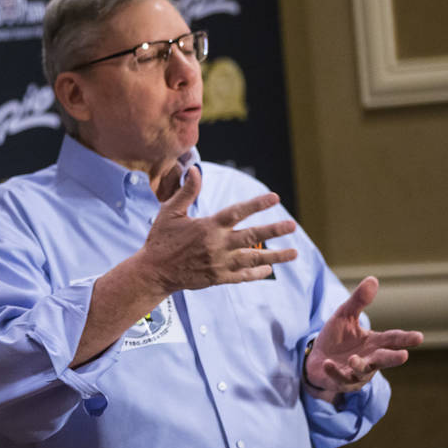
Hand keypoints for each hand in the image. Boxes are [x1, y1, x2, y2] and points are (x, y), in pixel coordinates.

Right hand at [137, 165, 298, 295]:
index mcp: (208, 227)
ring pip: (253, 259)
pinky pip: (242, 276)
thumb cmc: (160, 239)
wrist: (154, 272)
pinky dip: (257, 273)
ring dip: (275, 256)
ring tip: (294, 253)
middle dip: (274, 231)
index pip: (237, 212)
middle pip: (252, 236)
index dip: (256, 204)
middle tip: (292, 225)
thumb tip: (194, 170)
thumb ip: (186, 192)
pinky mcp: (218, 278)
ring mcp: (219, 263)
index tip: (274, 198)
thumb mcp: (170, 212)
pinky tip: (269, 269)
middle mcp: (217, 245)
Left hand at [304, 276, 423, 396]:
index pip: (392, 339)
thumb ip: (358, 301)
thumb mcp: (344, 316)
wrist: (315, 360)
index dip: (405, 338)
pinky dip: (334, 371)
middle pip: (384, 359)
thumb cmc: (335, 338)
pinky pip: (339, 378)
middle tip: (403, 356)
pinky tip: (328, 364)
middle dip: (393, 358)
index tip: (419, 337)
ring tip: (354, 359)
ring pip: (362, 371)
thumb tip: (373, 279)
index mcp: (374, 343)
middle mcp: (369, 359)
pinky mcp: (340, 381)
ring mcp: (356, 372)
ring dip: (359, 365)